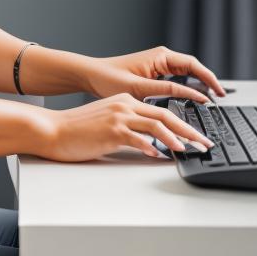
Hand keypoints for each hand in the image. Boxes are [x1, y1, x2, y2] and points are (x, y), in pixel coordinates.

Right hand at [35, 92, 215, 161]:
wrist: (53, 130)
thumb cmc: (76, 129)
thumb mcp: (106, 122)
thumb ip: (128, 128)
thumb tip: (151, 144)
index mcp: (124, 100)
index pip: (160, 110)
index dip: (182, 123)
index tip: (195, 135)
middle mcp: (124, 104)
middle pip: (165, 115)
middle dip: (189, 130)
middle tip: (204, 142)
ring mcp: (118, 116)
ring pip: (157, 125)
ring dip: (177, 138)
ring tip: (189, 149)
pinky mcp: (112, 130)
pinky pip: (139, 139)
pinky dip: (152, 147)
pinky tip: (160, 155)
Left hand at [77, 45, 226, 103]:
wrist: (91, 75)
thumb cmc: (109, 79)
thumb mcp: (140, 88)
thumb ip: (168, 90)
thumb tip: (194, 95)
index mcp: (160, 56)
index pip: (194, 65)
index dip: (210, 79)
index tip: (219, 93)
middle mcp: (161, 57)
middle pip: (193, 68)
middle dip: (207, 82)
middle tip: (219, 99)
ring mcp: (157, 64)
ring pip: (186, 74)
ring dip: (197, 85)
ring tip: (209, 101)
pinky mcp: (153, 72)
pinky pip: (176, 78)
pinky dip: (186, 87)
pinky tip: (190, 99)